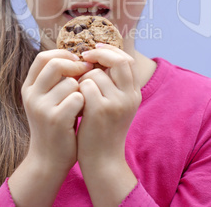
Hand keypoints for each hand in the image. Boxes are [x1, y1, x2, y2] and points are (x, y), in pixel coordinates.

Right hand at [21, 49, 91, 172]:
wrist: (48, 160)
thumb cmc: (54, 124)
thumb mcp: (46, 99)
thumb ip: (54, 79)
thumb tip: (77, 56)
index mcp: (29, 87)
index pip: (43, 57)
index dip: (63, 54)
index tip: (77, 60)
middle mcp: (31, 95)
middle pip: (55, 64)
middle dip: (75, 66)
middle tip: (88, 71)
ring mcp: (42, 108)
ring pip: (70, 82)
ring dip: (82, 88)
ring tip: (82, 100)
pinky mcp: (56, 120)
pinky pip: (78, 98)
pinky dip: (85, 102)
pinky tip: (83, 112)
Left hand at [77, 44, 140, 204]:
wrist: (102, 161)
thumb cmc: (102, 130)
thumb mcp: (115, 105)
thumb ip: (111, 83)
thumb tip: (97, 56)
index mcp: (134, 93)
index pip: (127, 60)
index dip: (111, 51)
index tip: (95, 49)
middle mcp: (130, 96)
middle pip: (118, 60)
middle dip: (99, 55)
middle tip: (84, 56)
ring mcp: (117, 103)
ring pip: (95, 74)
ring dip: (82, 79)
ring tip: (79, 93)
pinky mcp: (101, 110)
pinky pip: (85, 86)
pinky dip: (77, 89)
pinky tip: (76, 102)